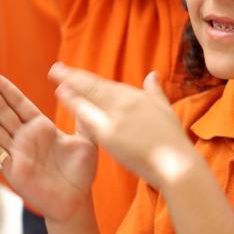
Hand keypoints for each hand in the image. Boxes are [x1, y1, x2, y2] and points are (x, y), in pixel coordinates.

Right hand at [0, 71, 97, 221]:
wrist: (76, 201)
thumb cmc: (81, 172)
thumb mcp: (87, 140)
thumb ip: (83, 118)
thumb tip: (80, 93)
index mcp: (41, 127)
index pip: (18, 104)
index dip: (5, 89)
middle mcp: (25, 138)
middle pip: (2, 112)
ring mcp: (17, 154)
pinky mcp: (13, 171)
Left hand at [51, 65, 196, 187]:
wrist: (177, 165)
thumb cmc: (173, 141)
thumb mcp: (166, 110)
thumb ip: (155, 92)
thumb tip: (152, 75)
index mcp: (138, 97)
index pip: (106, 85)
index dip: (88, 79)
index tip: (73, 73)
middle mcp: (126, 102)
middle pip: (94, 86)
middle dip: (73, 76)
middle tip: (55, 69)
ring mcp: (117, 117)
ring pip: (89, 97)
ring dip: (71, 87)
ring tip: (55, 80)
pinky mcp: (110, 134)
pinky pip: (88, 116)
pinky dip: (74, 104)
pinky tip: (63, 97)